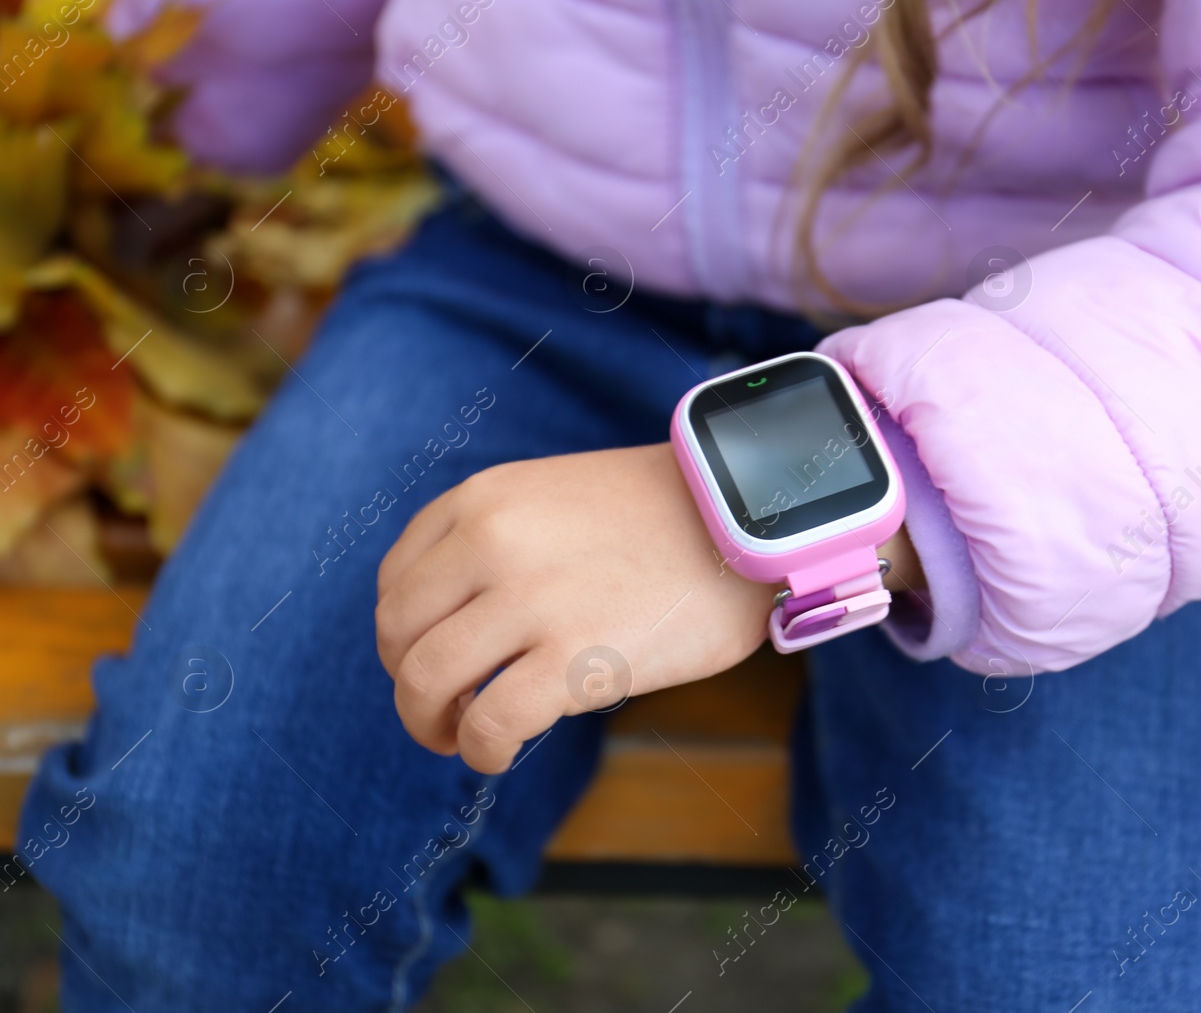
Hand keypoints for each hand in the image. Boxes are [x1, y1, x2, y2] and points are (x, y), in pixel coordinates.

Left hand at [375, 443, 920, 773]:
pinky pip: (490, 724)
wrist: (752, 520)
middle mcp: (492, 543)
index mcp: (484, 499)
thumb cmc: (670, 515)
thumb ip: (500, 540)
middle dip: (407, 683)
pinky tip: (499, 755)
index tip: (430, 656)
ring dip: (430, 725)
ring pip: (425, 682)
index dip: (403, 633)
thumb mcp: (559, 497)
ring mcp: (531, 601)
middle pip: (399, 634)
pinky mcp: (575, 659)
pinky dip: (481, 751)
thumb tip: (459, 622)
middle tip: (440, 709)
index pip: (396, 578)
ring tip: (459, 737)